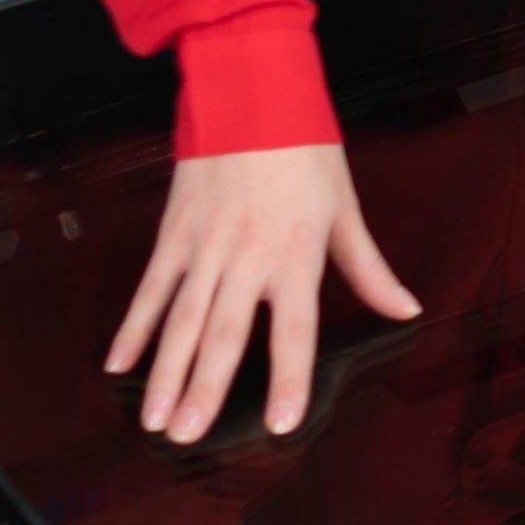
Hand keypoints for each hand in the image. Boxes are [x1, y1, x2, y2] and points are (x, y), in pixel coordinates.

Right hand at [105, 142, 422, 441]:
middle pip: (224, 334)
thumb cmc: (305, 147)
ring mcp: (205, 245)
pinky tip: (119, 365)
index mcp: (297, 253)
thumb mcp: (345, 207)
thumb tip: (406, 308)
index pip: (294, 329)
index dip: (288, 379)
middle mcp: (249, 256)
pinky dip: (134, 327)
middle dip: (204, 390)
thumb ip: (369, 268)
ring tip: (154, 419)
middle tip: (187, 437)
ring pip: (181, 320)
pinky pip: (151, 288)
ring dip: (165, 373)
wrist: (252, 87)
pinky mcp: (174, 231)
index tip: (278, 424)